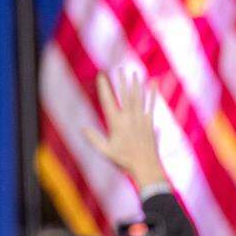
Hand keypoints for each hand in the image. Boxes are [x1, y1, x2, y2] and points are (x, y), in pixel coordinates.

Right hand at [85, 71, 166, 189]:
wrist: (145, 166)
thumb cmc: (123, 160)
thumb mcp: (105, 151)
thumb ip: (93, 138)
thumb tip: (81, 128)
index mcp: (115, 123)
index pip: (108, 100)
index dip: (104, 87)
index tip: (101, 75)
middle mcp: (128, 117)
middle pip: (124, 95)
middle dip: (121, 81)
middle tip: (118, 69)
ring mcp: (140, 118)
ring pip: (138, 97)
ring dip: (135, 84)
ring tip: (133, 73)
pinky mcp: (150, 122)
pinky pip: (151, 104)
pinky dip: (153, 92)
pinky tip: (154, 83)